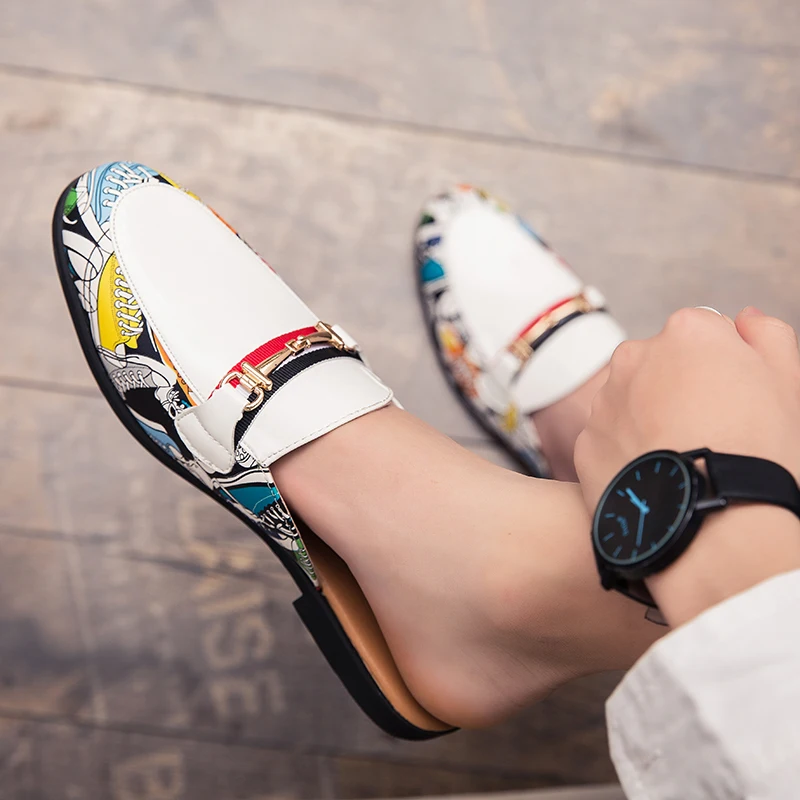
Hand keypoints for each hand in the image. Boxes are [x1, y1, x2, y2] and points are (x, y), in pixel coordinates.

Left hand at [575, 307, 799, 624]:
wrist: (713, 522)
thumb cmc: (759, 450)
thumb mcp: (788, 381)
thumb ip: (766, 335)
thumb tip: (743, 318)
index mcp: (687, 331)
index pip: (702, 335)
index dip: (721, 369)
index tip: (732, 401)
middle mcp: (635, 357)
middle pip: (659, 366)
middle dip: (677, 389)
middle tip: (708, 432)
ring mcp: (604, 401)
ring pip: (628, 402)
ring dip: (647, 420)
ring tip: (682, 460)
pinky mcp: (585, 443)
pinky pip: (608, 441)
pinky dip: (626, 454)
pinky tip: (655, 479)